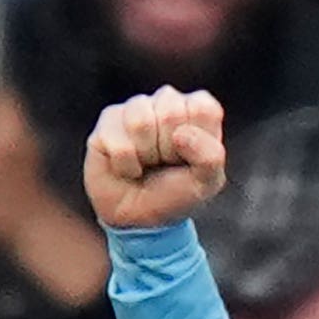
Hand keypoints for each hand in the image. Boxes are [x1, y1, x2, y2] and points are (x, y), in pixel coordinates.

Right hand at [84, 88, 228, 230]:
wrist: (138, 217)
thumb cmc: (175, 194)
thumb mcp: (207, 182)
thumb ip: (210, 156)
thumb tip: (180, 134)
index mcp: (198, 109)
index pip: (203, 109)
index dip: (198, 142)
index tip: (190, 159)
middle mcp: (167, 101)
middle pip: (170, 112)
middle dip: (169, 150)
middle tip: (165, 163)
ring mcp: (136, 108)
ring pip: (140, 123)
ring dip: (146, 156)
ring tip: (146, 164)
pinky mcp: (108, 121)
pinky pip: (118, 142)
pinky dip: (125, 165)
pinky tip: (128, 167)